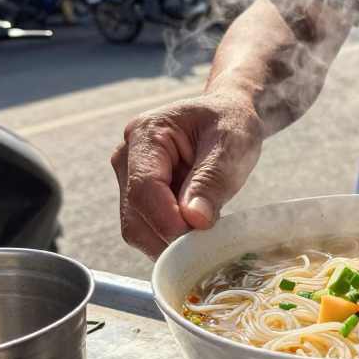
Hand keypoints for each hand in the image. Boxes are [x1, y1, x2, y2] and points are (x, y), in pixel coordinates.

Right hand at [112, 92, 264, 259]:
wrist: (228, 116)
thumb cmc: (230, 122)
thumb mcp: (232, 144)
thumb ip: (213, 180)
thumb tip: (194, 220)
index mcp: (145, 133)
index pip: (144, 189)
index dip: (168, 221)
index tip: (198, 239)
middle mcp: (127, 156)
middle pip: (135, 216)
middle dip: (171, 237)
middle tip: (209, 241)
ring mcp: (128, 178)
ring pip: (138, 230)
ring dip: (171, 241)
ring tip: (206, 231)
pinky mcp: (138, 197)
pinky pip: (148, 230)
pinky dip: (172, 237)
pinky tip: (197, 228)